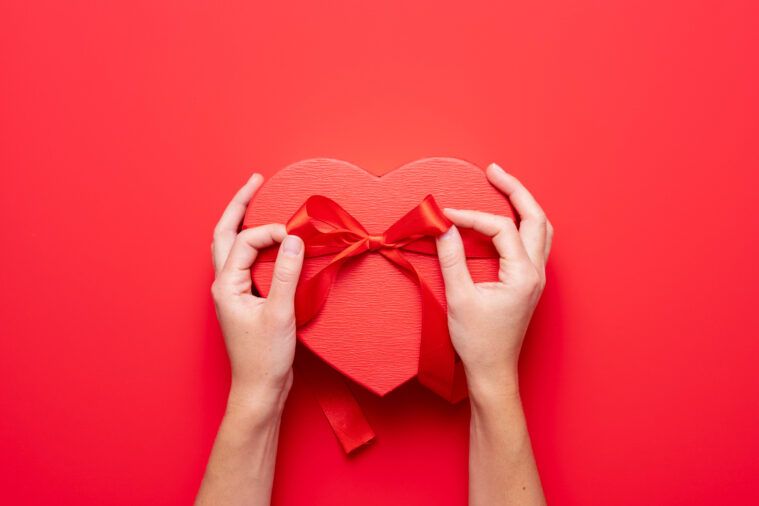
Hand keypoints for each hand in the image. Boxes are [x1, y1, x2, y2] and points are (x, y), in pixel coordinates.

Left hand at [210, 173, 304, 413]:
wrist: (260, 389)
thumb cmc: (265, 357)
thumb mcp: (281, 313)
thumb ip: (288, 273)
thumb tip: (294, 239)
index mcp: (226, 285)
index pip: (247, 242)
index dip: (272, 232)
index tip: (297, 236)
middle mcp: (225, 285)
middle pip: (225, 234)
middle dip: (239, 205)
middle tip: (256, 180)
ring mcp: (233, 292)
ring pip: (231, 247)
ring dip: (242, 222)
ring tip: (255, 200)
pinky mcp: (246, 300)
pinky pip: (245, 262)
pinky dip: (255, 244)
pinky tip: (269, 241)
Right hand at [435, 163, 552, 399]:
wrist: (493, 371)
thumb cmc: (478, 342)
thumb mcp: (459, 298)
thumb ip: (451, 258)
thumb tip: (442, 227)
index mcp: (523, 274)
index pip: (500, 228)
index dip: (471, 218)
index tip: (445, 217)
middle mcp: (536, 272)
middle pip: (535, 217)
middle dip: (515, 190)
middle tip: (493, 170)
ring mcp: (536, 278)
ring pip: (541, 229)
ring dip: (524, 205)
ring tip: (503, 186)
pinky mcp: (529, 283)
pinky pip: (534, 243)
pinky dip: (522, 224)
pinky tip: (506, 219)